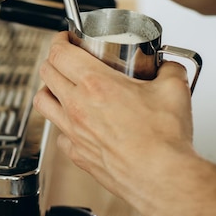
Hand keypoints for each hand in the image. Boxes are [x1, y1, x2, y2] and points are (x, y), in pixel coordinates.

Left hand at [33, 31, 193, 197]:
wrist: (162, 178)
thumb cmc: (163, 140)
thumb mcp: (174, 90)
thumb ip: (170, 70)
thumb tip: (169, 66)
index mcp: (95, 84)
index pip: (60, 52)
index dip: (59, 40)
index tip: (65, 37)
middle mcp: (77, 106)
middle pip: (46, 73)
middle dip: (53, 60)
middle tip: (65, 58)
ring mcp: (73, 131)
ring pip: (42, 102)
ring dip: (48, 90)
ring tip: (60, 87)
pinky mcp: (77, 153)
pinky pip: (58, 133)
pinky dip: (62, 124)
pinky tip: (75, 123)